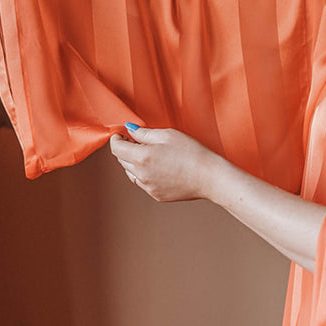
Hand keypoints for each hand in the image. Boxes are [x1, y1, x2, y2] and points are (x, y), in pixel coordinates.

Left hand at [108, 126, 222, 202]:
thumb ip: (144, 133)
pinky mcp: (156, 195)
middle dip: (125, 149)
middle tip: (136, 141)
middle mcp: (141, 174)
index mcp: (142, 157)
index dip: (116, 139)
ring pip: (131, 172)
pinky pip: (142, 182)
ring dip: (133, 162)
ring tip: (149, 153)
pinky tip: (159, 166)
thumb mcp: (167, 135)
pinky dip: (144, 173)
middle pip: (122, 160)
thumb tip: (129, 130)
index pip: (116, 148)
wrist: (209, 177)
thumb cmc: (191, 153)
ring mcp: (148, 187)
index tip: (120, 134)